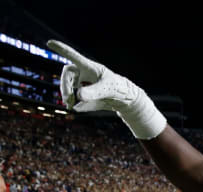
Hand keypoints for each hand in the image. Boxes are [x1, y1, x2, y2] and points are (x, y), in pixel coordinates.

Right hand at [46, 40, 165, 138]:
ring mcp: (82, 84)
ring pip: (68, 87)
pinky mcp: (83, 95)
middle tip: (67, 99)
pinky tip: (77, 108)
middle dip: (64, 87)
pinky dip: (75, 104)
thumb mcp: (107, 89)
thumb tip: (78, 95)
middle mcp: (84, 74)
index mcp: (89, 68)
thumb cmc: (117, 88)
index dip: (62, 50)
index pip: (73, 57)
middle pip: (67, 76)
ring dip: (67, 95)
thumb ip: (93, 92)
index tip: (50, 42)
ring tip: (71, 105)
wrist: (124, 99)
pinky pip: (74, 99)